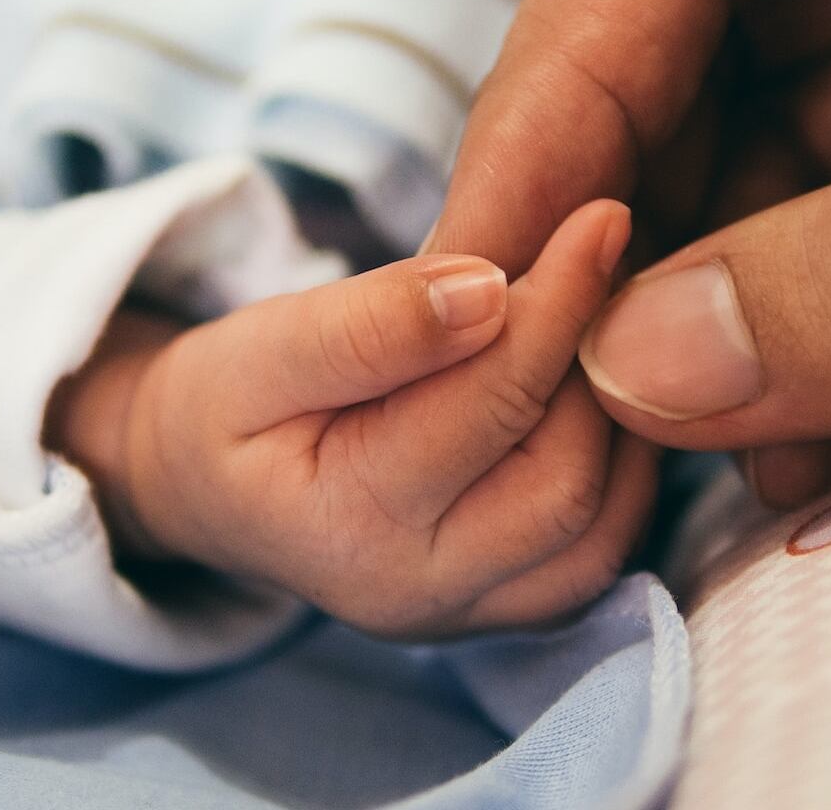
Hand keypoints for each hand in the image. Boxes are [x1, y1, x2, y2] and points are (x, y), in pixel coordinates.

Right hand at [49, 201, 658, 637]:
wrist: (208, 486)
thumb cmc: (228, 405)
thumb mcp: (262, 347)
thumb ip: (368, 324)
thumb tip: (490, 291)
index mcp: (347, 525)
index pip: (490, 405)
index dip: (557, 303)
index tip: (600, 216)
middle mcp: (417, 593)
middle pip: (564, 478)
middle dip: (596, 364)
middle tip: (608, 263)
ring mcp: (468, 615)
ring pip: (602, 523)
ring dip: (622, 415)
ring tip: (602, 319)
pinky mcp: (505, 609)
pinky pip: (602, 548)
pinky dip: (622, 465)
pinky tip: (597, 386)